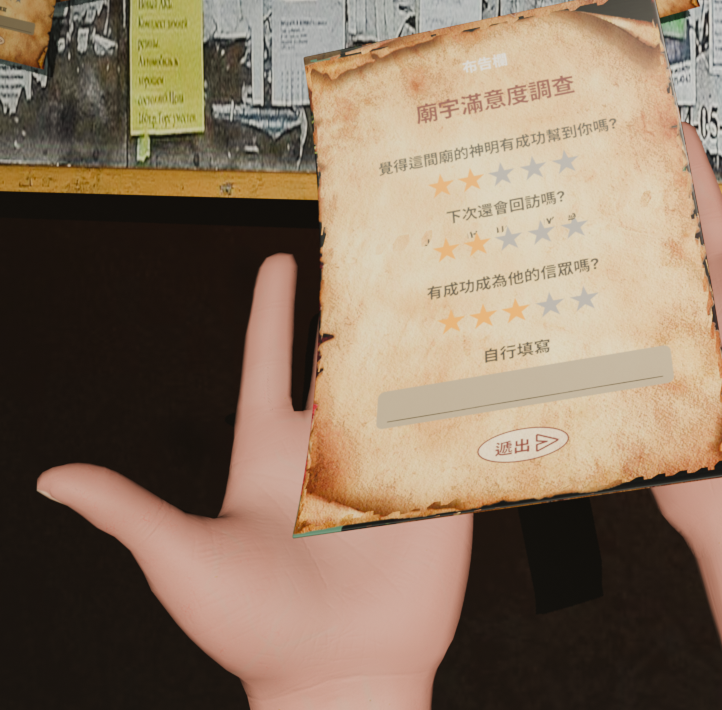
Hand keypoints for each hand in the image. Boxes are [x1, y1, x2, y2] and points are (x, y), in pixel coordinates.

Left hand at [38, 253, 472, 709]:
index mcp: (268, 456)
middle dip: (355, 304)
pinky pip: (446, 432)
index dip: (270, 314)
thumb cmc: (251, 634)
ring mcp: (379, 471)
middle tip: (371, 244)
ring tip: (428, 271)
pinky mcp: (431, 496)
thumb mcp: (183, 560)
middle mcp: (324, 453)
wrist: (335, 687)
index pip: (268, 367)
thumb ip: (128, 510)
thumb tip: (51, 477)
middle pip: (339, 361)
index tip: (277, 261)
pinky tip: (481, 345)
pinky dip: (463, 389)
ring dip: (411, 332)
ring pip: (394, 383)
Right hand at [654, 117, 721, 708]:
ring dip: (633, 213)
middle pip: (700, 218)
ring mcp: (689, 328)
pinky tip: (572, 247)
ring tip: (606, 165)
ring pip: (657, 254)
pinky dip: (600, 279)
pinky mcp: (652, 362)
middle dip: (681, 173)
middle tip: (658, 125)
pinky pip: (624, 310)